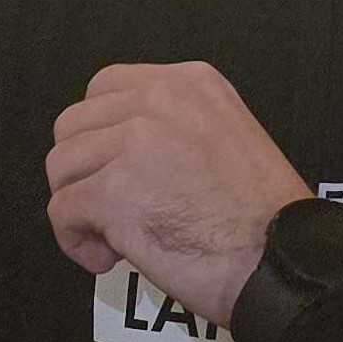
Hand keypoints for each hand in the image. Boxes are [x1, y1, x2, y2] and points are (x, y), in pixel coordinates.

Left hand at [46, 62, 312, 332]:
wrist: (280, 259)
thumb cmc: (264, 217)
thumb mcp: (230, 133)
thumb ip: (177, 124)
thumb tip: (121, 147)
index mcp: (190, 82)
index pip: (106, 87)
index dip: (100, 133)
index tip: (118, 167)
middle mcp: (158, 101)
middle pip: (73, 125)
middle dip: (83, 170)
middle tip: (114, 206)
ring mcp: (133, 144)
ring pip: (61, 167)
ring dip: (78, 205)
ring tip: (114, 236)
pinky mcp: (113, 192)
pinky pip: (62, 211)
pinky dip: (76, 241)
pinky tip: (110, 258)